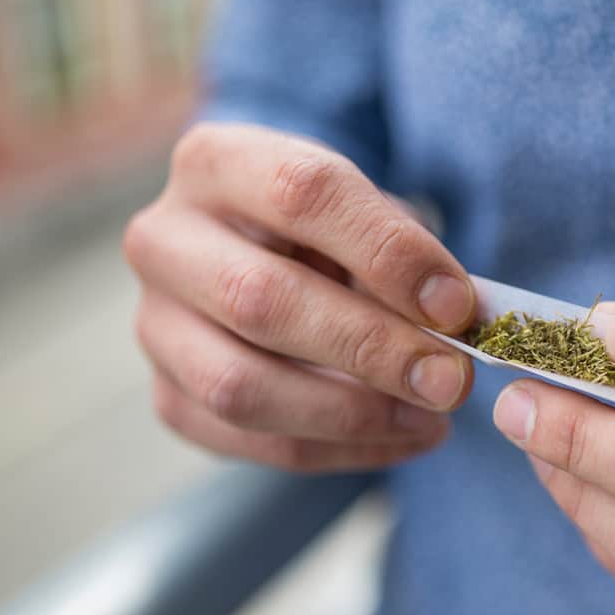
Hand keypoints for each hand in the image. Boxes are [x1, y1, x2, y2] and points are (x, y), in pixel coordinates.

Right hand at [125, 122, 475, 470]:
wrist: (266, 258)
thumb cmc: (332, 233)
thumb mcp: (368, 217)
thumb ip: (407, 257)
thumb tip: (459, 324)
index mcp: (218, 163)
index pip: (301, 193)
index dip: (388, 252)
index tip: (457, 305)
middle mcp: (164, 240)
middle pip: (260, 298)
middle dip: (371, 346)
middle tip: (452, 378)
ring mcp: (155, 325)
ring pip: (240, 386)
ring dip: (352, 413)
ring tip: (434, 417)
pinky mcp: (169, 397)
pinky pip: (251, 442)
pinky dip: (339, 450)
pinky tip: (404, 439)